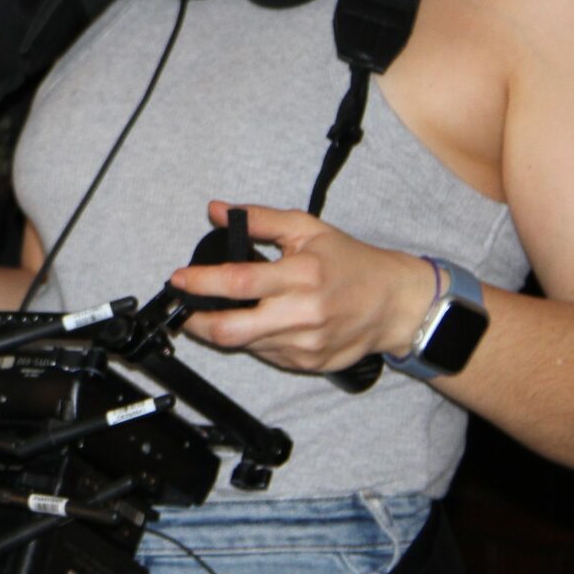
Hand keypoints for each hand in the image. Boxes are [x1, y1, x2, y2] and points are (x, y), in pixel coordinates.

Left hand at [170, 201, 433, 373]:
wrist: (395, 304)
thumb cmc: (351, 263)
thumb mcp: (307, 229)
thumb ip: (259, 219)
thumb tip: (215, 210)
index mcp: (301, 275)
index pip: (238, 281)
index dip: (201, 283)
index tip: (178, 279)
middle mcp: (302, 313)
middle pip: (231, 330)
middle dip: (197, 323)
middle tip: (184, 311)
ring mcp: (305, 343)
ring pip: (245, 345)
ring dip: (224, 331)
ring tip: (220, 313)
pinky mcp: (307, 363)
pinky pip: (266, 355)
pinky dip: (253, 340)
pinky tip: (259, 324)